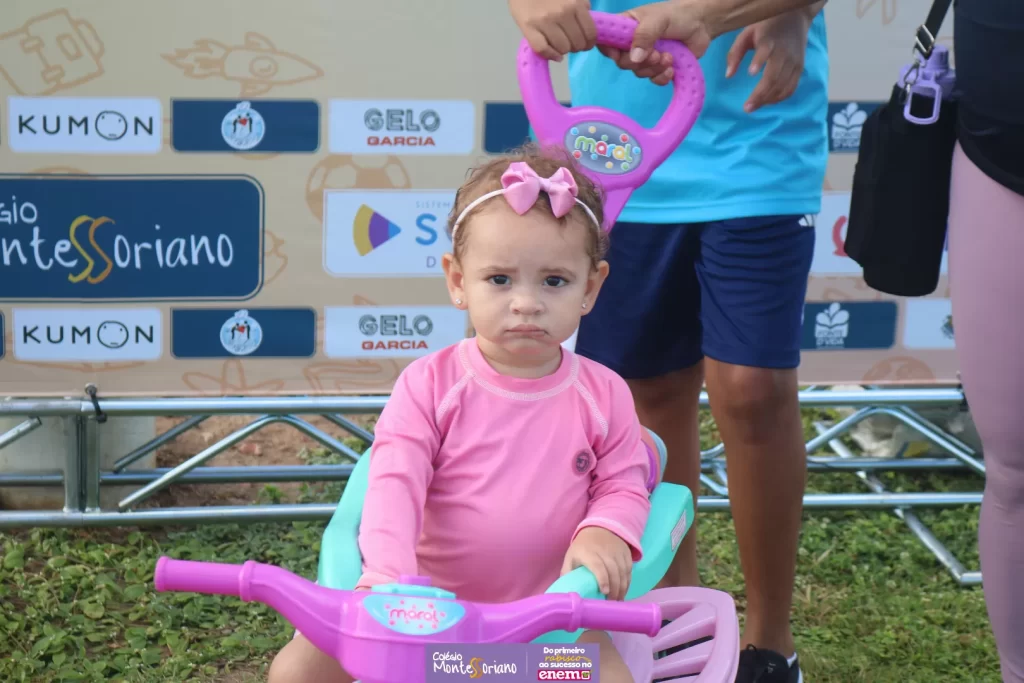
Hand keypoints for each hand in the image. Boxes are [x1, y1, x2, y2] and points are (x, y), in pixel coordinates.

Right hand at [508, 0, 596, 61]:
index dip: (589, 43)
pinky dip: (550, 55)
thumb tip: (587, 24)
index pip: (590, 33)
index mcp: (575, 4)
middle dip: (576, 47)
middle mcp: (562, 13)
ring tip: (559, 44)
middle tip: (570, 43)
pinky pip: (543, 49)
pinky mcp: (528, 27)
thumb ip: (581, 6)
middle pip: (577, 44)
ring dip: (563, 50)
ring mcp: (544, 21)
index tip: (585, 44)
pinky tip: (553, 55)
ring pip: (562, 49)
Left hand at [561, 526, 632, 600]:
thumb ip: (567, 573)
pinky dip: (628, 581)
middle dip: (614, 589)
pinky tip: (624, 590)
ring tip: (618, 600)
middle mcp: (604, 550)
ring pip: (623, 571)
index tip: (604, 592)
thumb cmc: (582, 547)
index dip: (602, 579)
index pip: (597, 565)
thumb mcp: (571, 557)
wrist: (599, 528)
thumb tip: (565, 591)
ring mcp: (617, 551)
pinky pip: (629, 569)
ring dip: (622, 588)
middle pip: (613, 571)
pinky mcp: (626, 552)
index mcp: (588, 552)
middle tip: (611, 602)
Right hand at [595, 1, 710, 85]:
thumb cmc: (677, 15)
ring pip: (639, 72)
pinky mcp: (659, 68)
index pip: (607, 41)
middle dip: (640, 62)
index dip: (610, 50)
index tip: (620, 54)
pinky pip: (653, 80)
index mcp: (626, 27)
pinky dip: (662, 77)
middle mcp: (633, 43)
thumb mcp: (658, 20)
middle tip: (656, 54)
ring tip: (669, 57)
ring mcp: (646, 57)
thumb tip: (634, 58)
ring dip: (654, 68)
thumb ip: (644, 36)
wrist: (702, 24)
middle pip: (622, 62)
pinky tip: (672, 68)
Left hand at [725, 9, 812, 111]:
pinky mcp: (800, 68)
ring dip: (768, 99)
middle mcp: (784, 52)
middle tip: (746, 108)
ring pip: (782, 85)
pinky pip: (791, 87)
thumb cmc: (764, 29)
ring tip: (753, 107)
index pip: (765, 51)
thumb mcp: (746, 35)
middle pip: (773, 76)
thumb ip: (735, 53)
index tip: (750, 72)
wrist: (794, 18)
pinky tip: (768, 102)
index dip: (759, 61)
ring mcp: (794, 61)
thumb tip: (728, 76)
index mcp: (769, 40)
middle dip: (760, 94)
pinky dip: (780, 98)